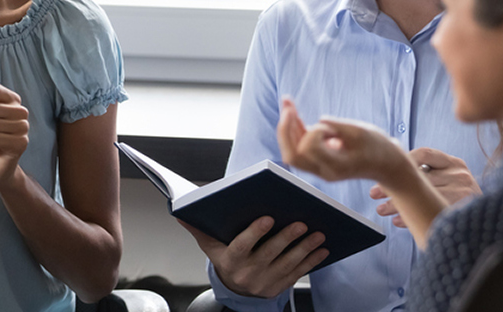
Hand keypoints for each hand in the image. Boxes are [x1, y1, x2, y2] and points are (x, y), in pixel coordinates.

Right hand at [181, 218, 328, 298]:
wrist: (236, 291)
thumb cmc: (225, 260)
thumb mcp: (211, 247)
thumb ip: (199, 229)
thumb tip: (180, 212)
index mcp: (231, 261)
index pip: (242, 246)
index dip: (255, 233)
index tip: (268, 218)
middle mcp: (248, 274)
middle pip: (269, 254)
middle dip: (287, 238)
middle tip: (302, 223)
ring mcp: (265, 282)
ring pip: (287, 264)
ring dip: (304, 249)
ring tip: (318, 234)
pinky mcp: (280, 287)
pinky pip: (298, 274)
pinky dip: (312, 262)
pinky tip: (322, 249)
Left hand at [276, 98, 410, 183]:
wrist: (386, 165)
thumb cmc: (378, 147)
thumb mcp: (362, 132)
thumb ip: (339, 126)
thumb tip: (320, 119)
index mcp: (337, 166)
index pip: (309, 150)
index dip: (313, 131)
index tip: (329, 126)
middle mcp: (324, 171)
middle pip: (293, 156)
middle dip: (286, 130)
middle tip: (288, 106)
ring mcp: (319, 168)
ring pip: (293, 151)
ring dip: (287, 127)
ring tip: (287, 102)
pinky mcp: (319, 160)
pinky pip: (300, 147)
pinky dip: (294, 129)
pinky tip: (292, 111)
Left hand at [370, 148, 479, 227]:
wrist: (494, 224)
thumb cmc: (462, 201)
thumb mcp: (451, 181)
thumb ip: (430, 174)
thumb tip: (392, 172)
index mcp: (456, 163)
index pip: (424, 153)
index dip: (401, 162)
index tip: (383, 173)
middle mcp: (460, 175)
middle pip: (419, 176)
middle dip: (393, 186)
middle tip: (374, 193)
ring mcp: (463, 192)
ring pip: (421, 195)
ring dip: (397, 203)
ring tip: (381, 210)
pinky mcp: (462, 210)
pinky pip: (429, 212)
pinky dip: (412, 217)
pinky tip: (398, 221)